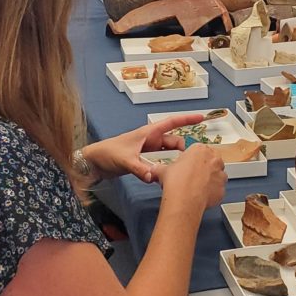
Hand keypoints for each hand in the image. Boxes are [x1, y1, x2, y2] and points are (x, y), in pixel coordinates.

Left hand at [83, 114, 204, 183]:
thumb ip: (140, 169)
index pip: (171, 123)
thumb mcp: (125, 160)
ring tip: (181, 169)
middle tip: (189, 161)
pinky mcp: (143, 159)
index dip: (186, 119)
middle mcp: (150, 139)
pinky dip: (165, 167)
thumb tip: (153, 177)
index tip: (201, 118)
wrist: (94, 162)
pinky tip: (167, 175)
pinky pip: (160, 161)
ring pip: (167, 153)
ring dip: (174, 159)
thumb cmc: (107, 153)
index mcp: (148, 133)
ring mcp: (147, 150)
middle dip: (182, 148)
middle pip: (173, 141)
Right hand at [155, 143, 226, 210]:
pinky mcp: (222, 189)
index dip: (192, 158)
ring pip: (217, 175)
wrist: (184, 200)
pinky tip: (201, 195)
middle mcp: (214, 159)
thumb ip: (160, 168)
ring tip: (196, 187)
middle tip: (191, 175)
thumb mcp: (163, 170)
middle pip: (211, 160)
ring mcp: (220, 174)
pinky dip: (212, 192)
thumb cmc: (177, 182)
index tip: (187, 164)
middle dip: (203, 167)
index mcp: (200, 149)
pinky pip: (218, 189)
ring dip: (209, 179)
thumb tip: (155, 169)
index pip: (198, 150)